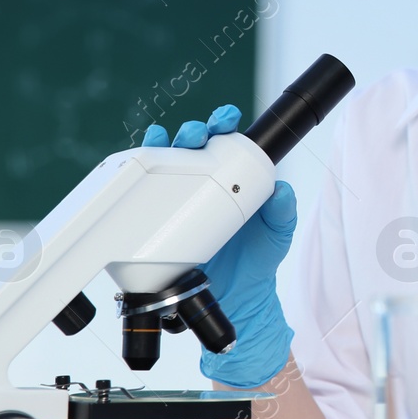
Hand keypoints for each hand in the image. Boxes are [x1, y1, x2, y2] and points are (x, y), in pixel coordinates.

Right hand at [143, 104, 296, 388]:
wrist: (236, 299)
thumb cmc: (257, 258)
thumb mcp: (277, 234)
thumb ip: (282, 213)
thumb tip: (282, 190)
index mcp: (230, 178)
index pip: (224, 140)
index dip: (223, 123)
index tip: (227, 120)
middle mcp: (201, 184)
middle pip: (190, 146)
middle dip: (190, 131)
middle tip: (195, 134)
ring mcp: (175, 203)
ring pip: (162, 165)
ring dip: (158, 148)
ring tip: (160, 142)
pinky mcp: (154, 224)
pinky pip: (141, 199)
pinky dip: (135, 182)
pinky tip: (135, 173)